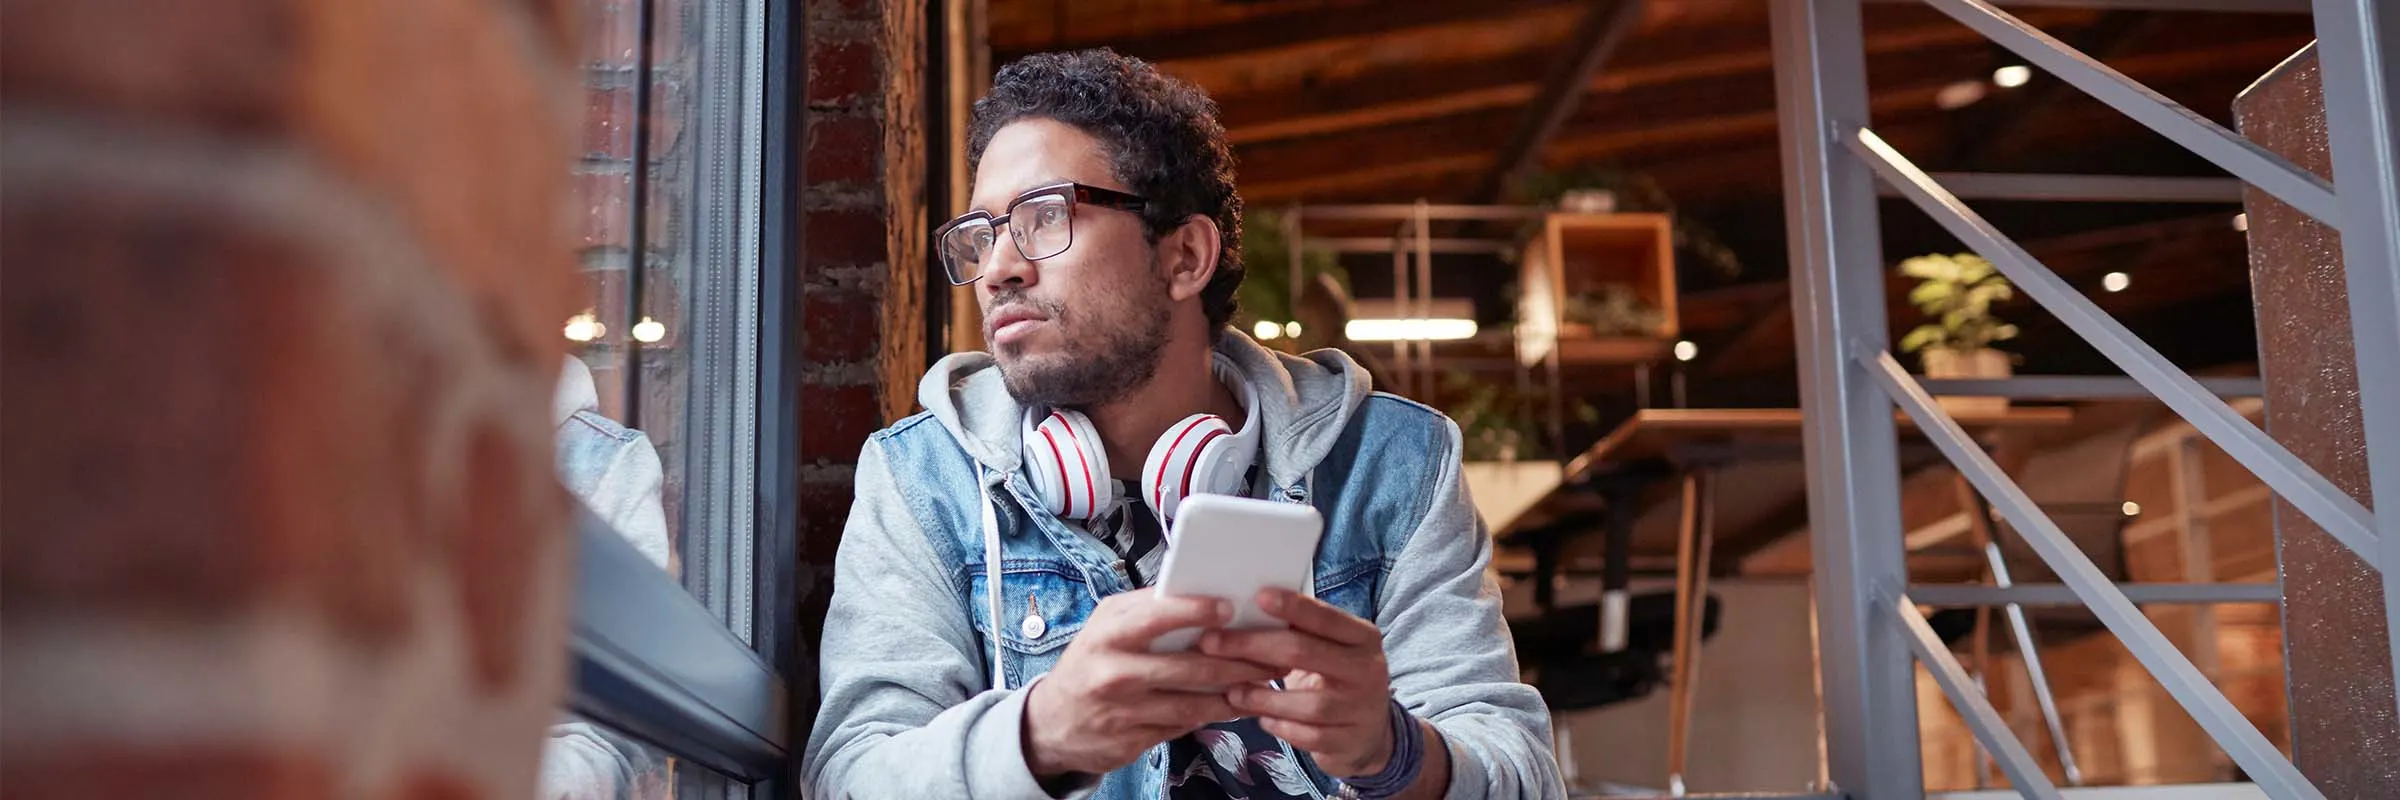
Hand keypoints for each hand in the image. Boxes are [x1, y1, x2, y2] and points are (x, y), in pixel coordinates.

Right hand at [1022, 589, 1286, 778]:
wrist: (1051, 723)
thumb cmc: (1090, 662)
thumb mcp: (1105, 626)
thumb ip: (1145, 610)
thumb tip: (1197, 589)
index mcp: (1108, 636)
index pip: (1155, 618)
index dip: (1194, 611)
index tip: (1230, 607)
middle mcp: (1112, 674)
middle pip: (1186, 668)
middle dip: (1237, 663)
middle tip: (1273, 656)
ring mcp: (1121, 713)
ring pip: (1190, 704)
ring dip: (1232, 694)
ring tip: (1263, 683)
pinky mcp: (1130, 743)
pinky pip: (1181, 728)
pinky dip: (1211, 716)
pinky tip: (1233, 705)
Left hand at [1203, 588, 1395, 777]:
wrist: (1370, 733)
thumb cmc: (1336, 678)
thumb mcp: (1331, 649)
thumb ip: (1303, 631)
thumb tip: (1248, 606)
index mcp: (1364, 638)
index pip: (1327, 617)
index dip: (1293, 607)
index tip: (1257, 596)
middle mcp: (1367, 671)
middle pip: (1304, 652)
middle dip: (1253, 646)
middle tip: (1212, 643)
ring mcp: (1360, 710)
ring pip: (1306, 703)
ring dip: (1263, 697)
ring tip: (1233, 692)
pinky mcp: (1347, 742)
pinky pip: (1306, 736)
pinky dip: (1279, 726)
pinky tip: (1259, 718)